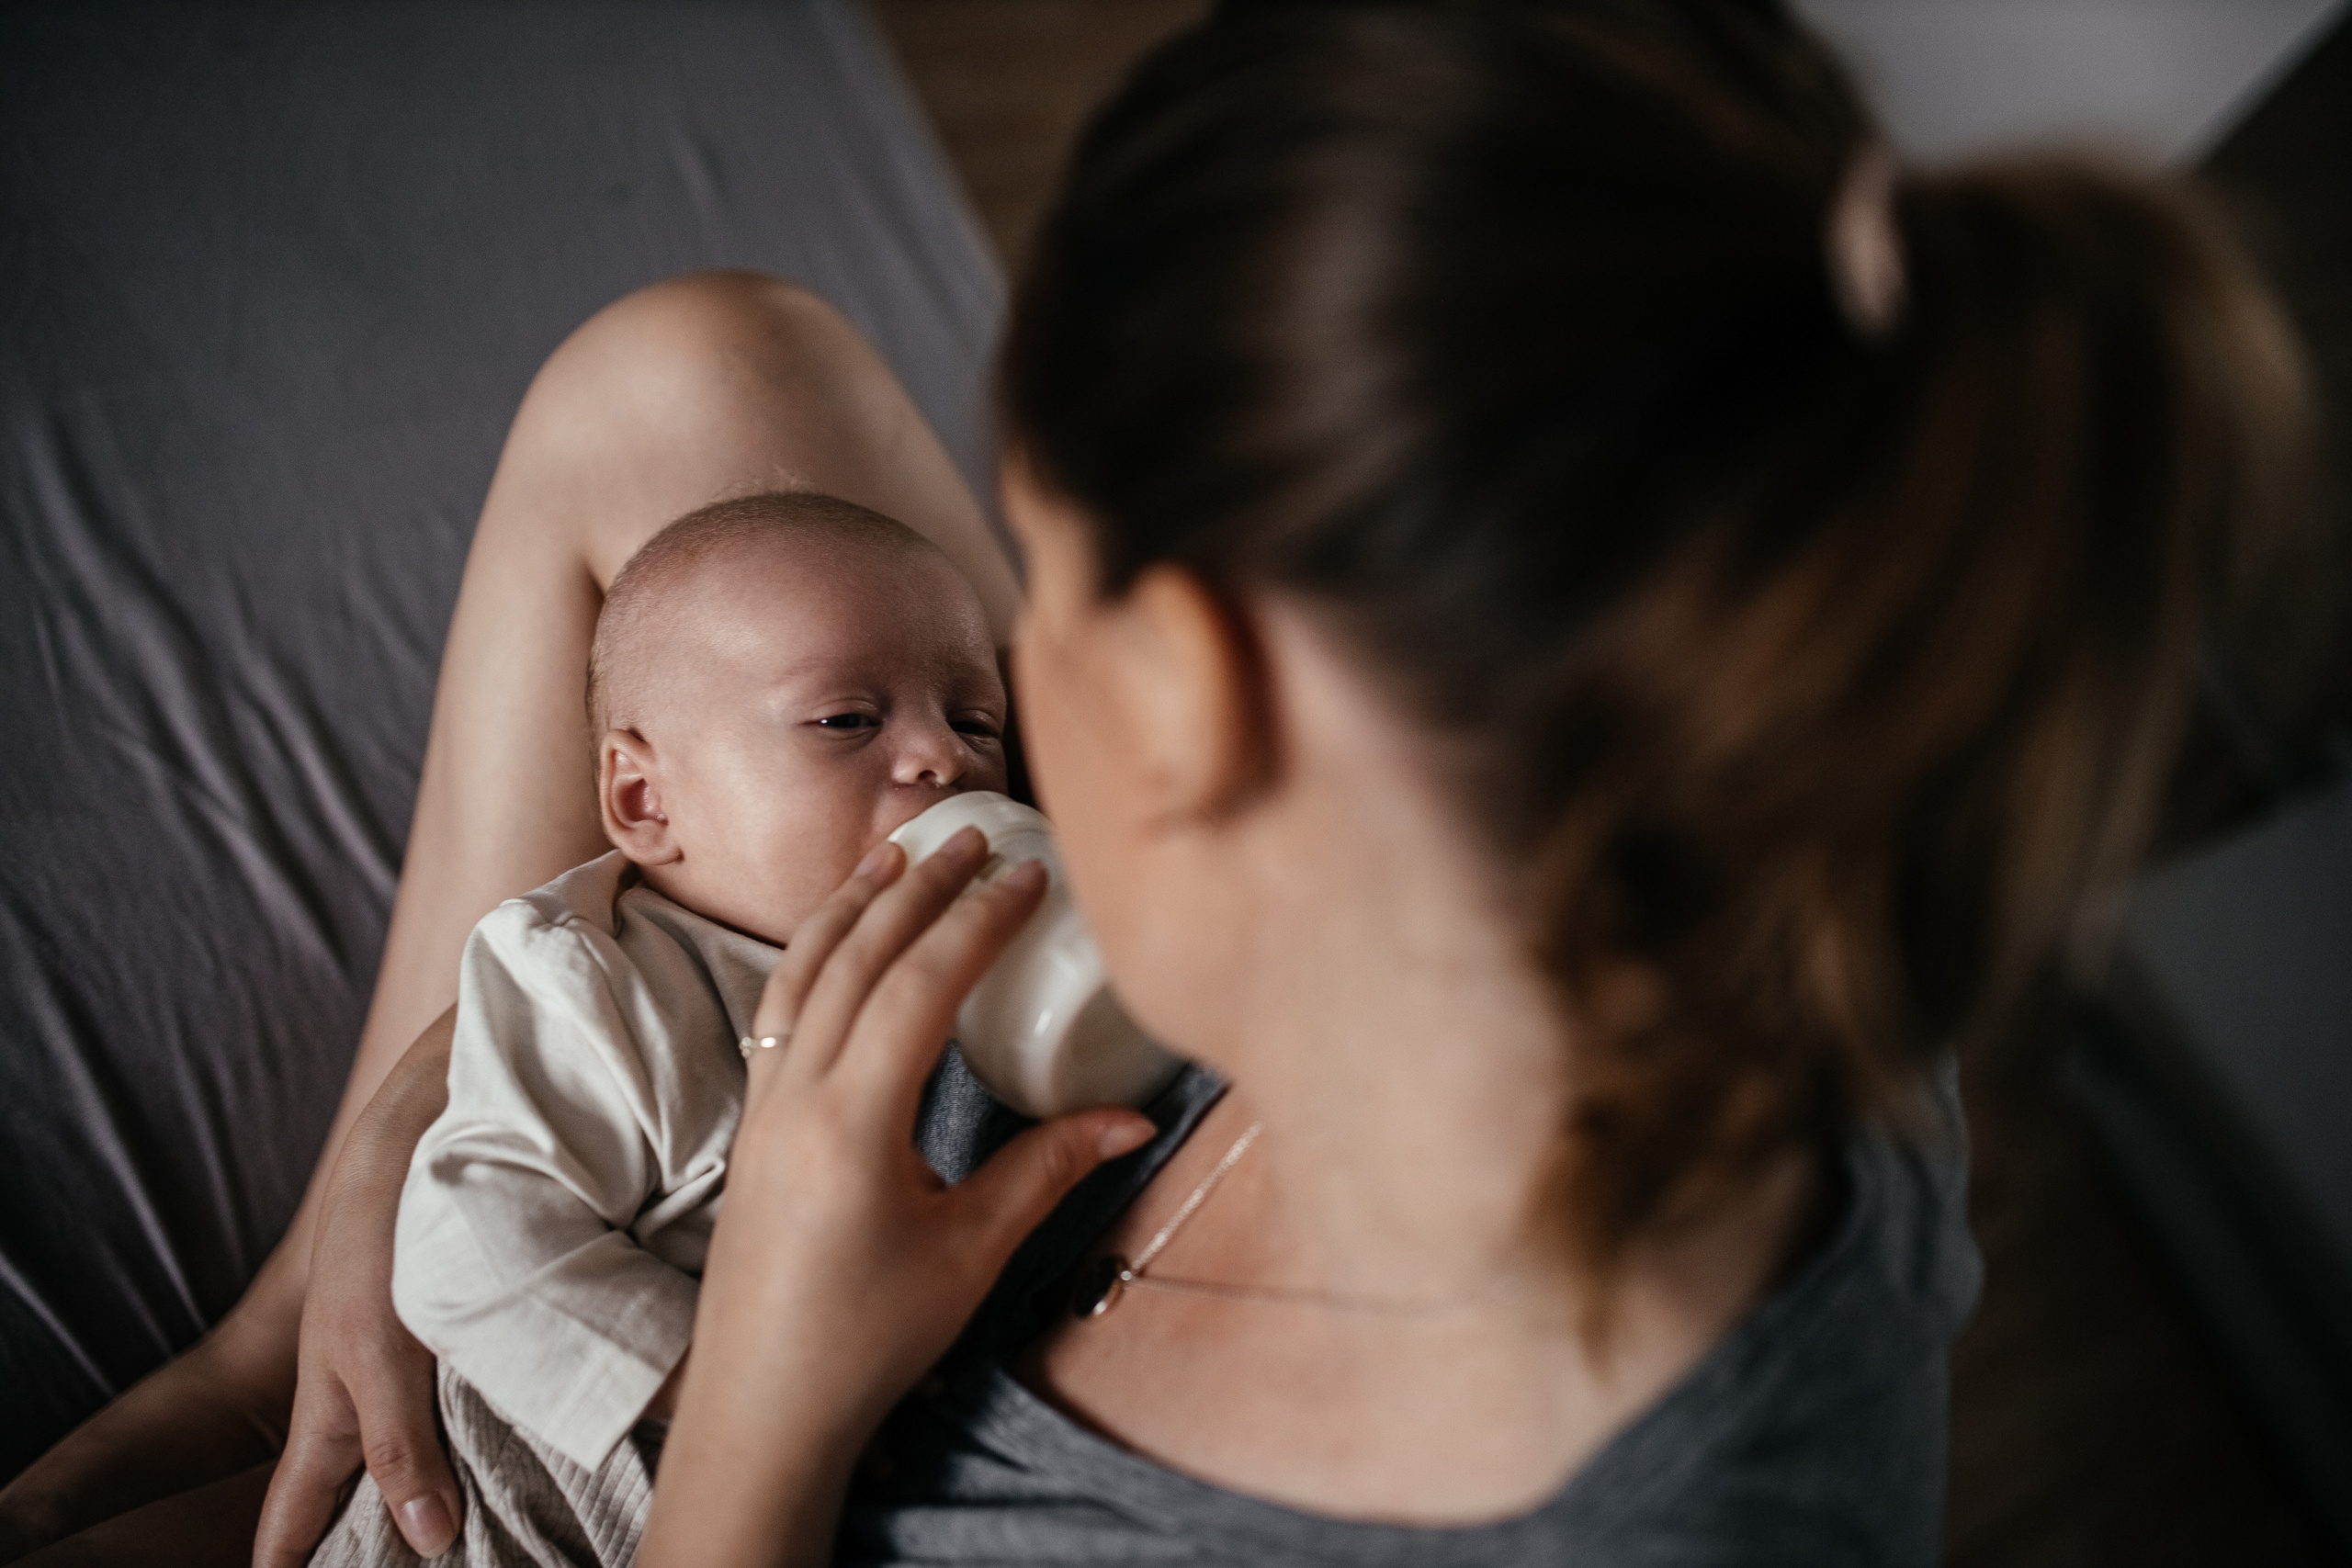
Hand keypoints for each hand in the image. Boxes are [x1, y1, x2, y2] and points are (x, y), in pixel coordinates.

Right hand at [252, 1015, 464, 1566]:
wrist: (435, 1118)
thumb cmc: (382, 1232)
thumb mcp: (378, 1350)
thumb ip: (396, 1444)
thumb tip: (423, 1541)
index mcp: (334, 1407)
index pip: (292, 1513)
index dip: (285, 1566)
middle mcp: (373, 1391)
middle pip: (361, 1493)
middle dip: (372, 1546)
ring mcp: (421, 1359)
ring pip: (431, 1450)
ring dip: (455, 1497)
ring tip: (489, 1551)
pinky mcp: (474, 1326)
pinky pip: (485, 1402)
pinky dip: (509, 1437)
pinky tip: (553, 1466)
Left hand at [640, 828, 1154, 1567]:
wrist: (761, 1407)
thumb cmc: (866, 1340)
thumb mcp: (971, 1254)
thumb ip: (1045, 1171)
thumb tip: (1133, 1118)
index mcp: (853, 1122)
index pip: (919, 987)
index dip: (977, 922)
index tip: (1026, 875)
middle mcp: (796, 1097)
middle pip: (855, 960)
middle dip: (916, 890)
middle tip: (969, 837)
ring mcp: (763, 1107)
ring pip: (800, 976)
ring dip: (849, 908)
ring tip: (891, 856)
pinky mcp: (751, 1126)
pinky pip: (777, 1011)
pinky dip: (811, 956)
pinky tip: (837, 942)